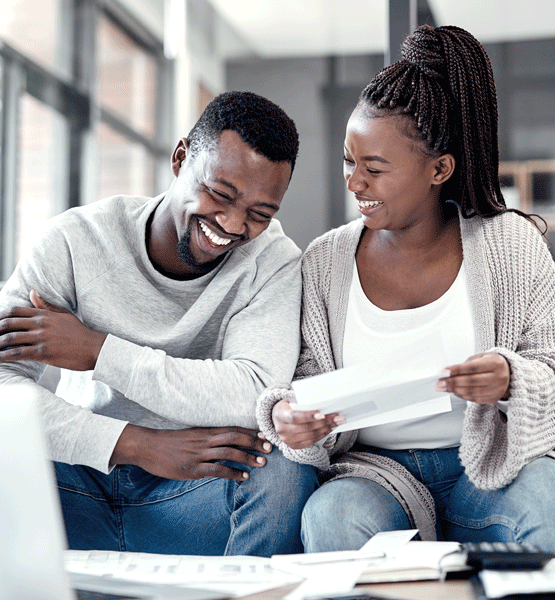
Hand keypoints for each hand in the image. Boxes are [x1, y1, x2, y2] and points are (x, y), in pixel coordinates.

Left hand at [0, 290, 105, 369]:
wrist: (94, 348)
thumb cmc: (80, 333)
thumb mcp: (64, 315)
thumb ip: (46, 305)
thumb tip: (32, 292)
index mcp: (44, 314)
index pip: (14, 311)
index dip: (0, 316)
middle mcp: (40, 324)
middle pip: (8, 324)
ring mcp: (41, 338)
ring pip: (10, 339)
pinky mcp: (43, 352)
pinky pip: (18, 353)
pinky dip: (4, 356)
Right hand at [111, 424, 273, 480]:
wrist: (148, 447)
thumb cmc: (171, 442)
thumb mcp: (191, 434)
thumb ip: (207, 437)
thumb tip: (225, 442)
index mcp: (204, 430)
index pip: (232, 428)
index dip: (249, 432)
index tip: (264, 435)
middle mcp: (204, 440)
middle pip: (234, 437)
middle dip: (253, 442)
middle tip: (269, 447)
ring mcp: (198, 454)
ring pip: (228, 453)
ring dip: (247, 457)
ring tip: (262, 463)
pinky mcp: (192, 468)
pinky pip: (217, 470)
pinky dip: (232, 473)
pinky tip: (244, 477)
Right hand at [272, 399, 344, 448]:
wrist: (277, 416)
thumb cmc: (289, 405)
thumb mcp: (292, 400)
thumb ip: (303, 402)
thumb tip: (323, 402)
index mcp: (280, 414)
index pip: (295, 417)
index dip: (309, 416)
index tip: (322, 415)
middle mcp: (282, 429)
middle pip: (306, 428)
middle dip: (324, 422)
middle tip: (338, 417)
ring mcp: (287, 439)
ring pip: (310, 435)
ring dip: (326, 429)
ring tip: (337, 422)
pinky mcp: (293, 445)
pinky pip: (310, 442)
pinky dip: (322, 435)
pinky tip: (330, 429)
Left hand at [436, 352, 510, 404]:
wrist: (508, 373)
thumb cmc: (491, 363)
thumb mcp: (481, 357)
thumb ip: (466, 364)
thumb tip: (448, 372)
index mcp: (495, 363)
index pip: (473, 367)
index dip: (457, 370)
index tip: (444, 371)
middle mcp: (499, 377)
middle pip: (472, 381)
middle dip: (452, 382)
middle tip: (439, 382)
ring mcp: (497, 390)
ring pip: (472, 392)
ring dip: (455, 390)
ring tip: (444, 388)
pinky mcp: (494, 399)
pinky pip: (475, 399)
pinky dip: (462, 395)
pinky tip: (454, 392)